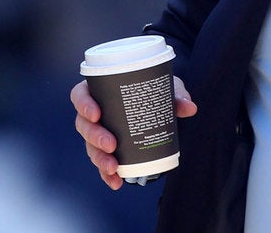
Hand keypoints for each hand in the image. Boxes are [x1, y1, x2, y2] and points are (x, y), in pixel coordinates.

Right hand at [71, 76, 195, 189]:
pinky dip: (107, 174)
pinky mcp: (107, 150)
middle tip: (111, 144)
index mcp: (98, 91)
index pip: (80, 95)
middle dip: (94, 137)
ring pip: (90, 146)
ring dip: (99, 158)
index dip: (83, 105)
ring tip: (113, 167)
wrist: (157, 105)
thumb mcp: (163, 88)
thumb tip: (189, 107)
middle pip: (83, 125)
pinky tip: (115, 182)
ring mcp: (98, 133)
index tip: (96, 114)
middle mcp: (94, 113)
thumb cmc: (152, 90)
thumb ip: (175, 95)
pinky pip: (102, 163)